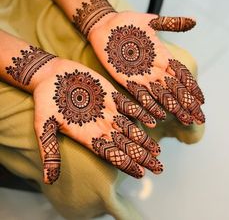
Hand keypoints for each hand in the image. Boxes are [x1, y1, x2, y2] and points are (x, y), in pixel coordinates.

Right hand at [32, 57, 162, 183]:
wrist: (51, 75)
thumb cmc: (45, 100)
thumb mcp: (45, 125)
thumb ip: (50, 149)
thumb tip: (49, 179)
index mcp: (87, 135)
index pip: (110, 154)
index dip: (125, 163)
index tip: (140, 173)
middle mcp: (100, 126)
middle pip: (124, 145)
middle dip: (141, 156)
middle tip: (158, 167)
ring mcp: (107, 111)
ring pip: (130, 128)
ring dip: (144, 140)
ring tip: (157, 151)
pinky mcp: (111, 95)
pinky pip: (129, 106)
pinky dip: (140, 113)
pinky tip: (153, 121)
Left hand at [73, 0, 204, 126]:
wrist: (104, 24)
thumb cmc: (126, 22)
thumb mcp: (150, 21)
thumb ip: (170, 23)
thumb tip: (194, 22)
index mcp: (161, 56)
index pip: (181, 75)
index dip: (191, 87)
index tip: (202, 100)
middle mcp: (154, 69)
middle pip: (174, 89)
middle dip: (186, 103)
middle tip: (198, 118)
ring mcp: (140, 75)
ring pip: (161, 94)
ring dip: (173, 107)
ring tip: (184, 119)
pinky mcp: (125, 79)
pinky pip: (139, 95)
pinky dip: (149, 106)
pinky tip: (158, 116)